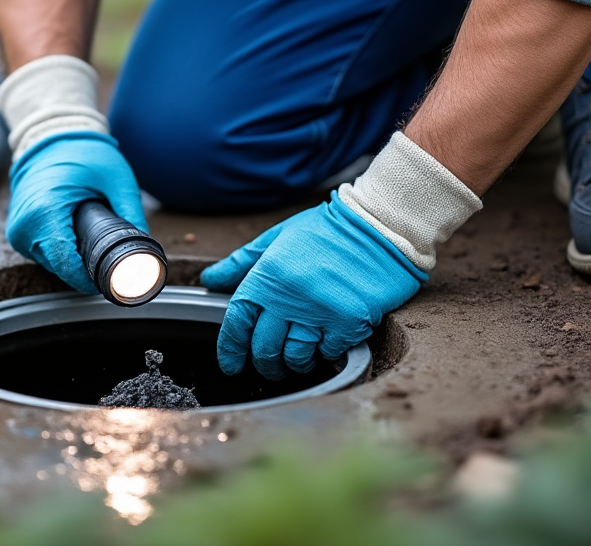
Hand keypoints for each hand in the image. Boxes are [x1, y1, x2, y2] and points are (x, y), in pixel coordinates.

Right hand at [7, 131, 146, 293]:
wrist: (50, 133)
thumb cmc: (80, 150)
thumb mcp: (116, 177)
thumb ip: (132, 211)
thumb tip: (147, 245)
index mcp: (44, 213)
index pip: (67, 266)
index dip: (91, 280)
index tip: (114, 283)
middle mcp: (25, 227)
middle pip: (60, 268)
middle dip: (86, 271)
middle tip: (114, 264)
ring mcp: (18, 231)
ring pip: (50, 264)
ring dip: (72, 261)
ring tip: (95, 244)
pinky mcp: (18, 231)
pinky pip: (42, 253)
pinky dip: (60, 251)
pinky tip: (78, 239)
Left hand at [201, 192, 427, 379]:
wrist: (379, 224)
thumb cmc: (328, 229)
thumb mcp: (278, 237)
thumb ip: (242, 261)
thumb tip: (210, 278)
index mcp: (268, 276)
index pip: (237, 323)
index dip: (230, 349)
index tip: (230, 363)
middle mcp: (290, 297)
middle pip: (265, 348)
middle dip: (264, 363)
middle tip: (269, 365)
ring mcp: (320, 312)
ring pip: (296, 356)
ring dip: (294, 363)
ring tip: (298, 358)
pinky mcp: (349, 322)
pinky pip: (329, 352)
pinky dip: (325, 353)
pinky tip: (327, 342)